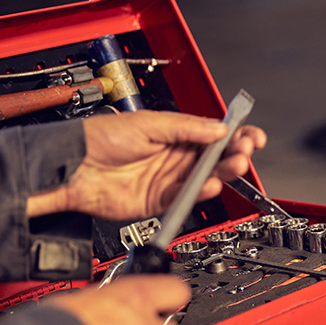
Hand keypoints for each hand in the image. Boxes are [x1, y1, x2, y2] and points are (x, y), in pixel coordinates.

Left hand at [28, 109, 266, 218]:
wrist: (73, 167)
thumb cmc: (99, 138)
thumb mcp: (149, 124)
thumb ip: (186, 128)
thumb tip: (219, 129)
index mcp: (176, 133)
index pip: (214, 134)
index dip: (236, 135)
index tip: (252, 136)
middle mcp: (175, 156)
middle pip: (215, 158)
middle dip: (235, 154)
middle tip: (244, 152)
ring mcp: (169, 179)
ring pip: (206, 179)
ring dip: (223, 173)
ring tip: (233, 166)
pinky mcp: (160, 201)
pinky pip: (187, 199)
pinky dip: (201, 193)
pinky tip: (209, 185)